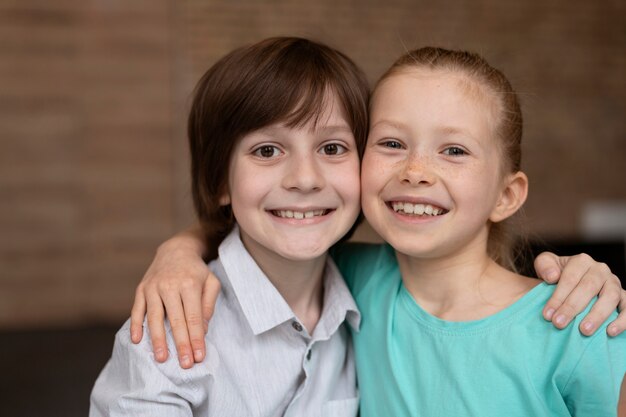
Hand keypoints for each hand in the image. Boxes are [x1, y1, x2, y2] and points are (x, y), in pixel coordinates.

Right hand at [130, 228, 219, 368]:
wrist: (177, 250)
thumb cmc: (197, 271)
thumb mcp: (211, 282)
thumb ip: (209, 304)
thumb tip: (203, 330)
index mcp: (190, 285)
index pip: (194, 317)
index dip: (197, 338)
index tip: (200, 356)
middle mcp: (170, 286)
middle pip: (176, 320)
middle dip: (181, 344)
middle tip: (185, 364)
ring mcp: (153, 287)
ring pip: (155, 317)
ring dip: (158, 339)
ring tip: (162, 358)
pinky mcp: (141, 289)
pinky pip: (137, 309)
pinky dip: (136, 325)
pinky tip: (137, 341)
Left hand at [534, 252, 624, 335]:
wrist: (570, 283)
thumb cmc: (556, 275)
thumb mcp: (545, 265)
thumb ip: (544, 266)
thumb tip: (552, 276)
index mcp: (581, 261)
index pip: (570, 278)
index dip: (558, 297)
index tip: (547, 315)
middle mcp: (600, 270)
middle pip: (588, 287)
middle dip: (572, 307)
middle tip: (559, 324)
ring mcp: (614, 283)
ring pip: (610, 297)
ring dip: (597, 315)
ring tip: (584, 330)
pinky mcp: (624, 297)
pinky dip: (622, 320)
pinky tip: (610, 332)